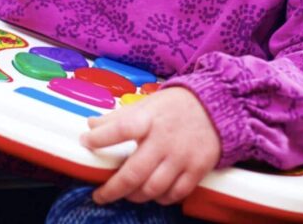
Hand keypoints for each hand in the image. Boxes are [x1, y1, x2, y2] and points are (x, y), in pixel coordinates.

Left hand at [80, 87, 220, 205]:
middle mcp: (164, 140)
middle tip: (99, 195)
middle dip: (112, 189)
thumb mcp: (146, 104)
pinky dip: (160, 198)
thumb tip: (91, 124)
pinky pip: (175, 194)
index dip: (100, 139)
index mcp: (149, 119)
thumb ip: (118, 117)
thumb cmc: (176, 106)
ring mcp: (182, 157)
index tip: (86, 143)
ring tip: (126, 194)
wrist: (217, 108)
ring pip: (153, 188)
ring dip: (134, 196)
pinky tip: (153, 193)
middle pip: (134, 173)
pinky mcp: (197, 169)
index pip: (120, 129)